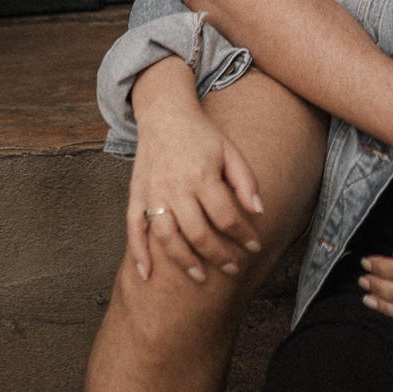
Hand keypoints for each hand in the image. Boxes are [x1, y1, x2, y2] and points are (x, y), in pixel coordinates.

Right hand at [128, 59, 264, 282]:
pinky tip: (147, 274)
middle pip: (197, 232)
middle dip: (218, 255)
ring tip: (200, 276)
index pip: (226, 215)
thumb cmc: (202, 135)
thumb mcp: (230, 150)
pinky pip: (133, 229)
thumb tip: (259, 211)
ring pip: (166, 236)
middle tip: (233, 269)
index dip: (243, 235)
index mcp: (202, 175)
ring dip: (183, 261)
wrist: (165, 114)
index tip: (255, 246)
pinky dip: (138, 254)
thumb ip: (245, 181)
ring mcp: (152, 192)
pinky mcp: (136, 195)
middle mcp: (175, 186)